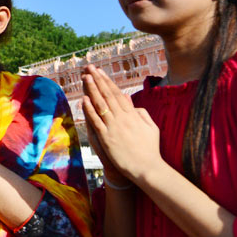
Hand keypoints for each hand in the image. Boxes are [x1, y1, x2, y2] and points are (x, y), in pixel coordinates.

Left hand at [81, 66, 164, 183]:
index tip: (100, 72)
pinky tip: (84, 100)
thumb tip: (133, 105)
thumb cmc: (150, 150)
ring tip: (86, 77)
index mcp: (133, 115)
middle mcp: (123, 118)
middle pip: (108, 95)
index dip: (108, 82)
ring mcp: (114, 128)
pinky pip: (96, 121)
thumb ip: (143, 114)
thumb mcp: (152, 128)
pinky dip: (89, 110)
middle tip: (90, 68)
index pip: (118, 94)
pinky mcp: (107, 138)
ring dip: (92, 90)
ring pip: (101, 105)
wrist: (147, 168)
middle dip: (98, 80)